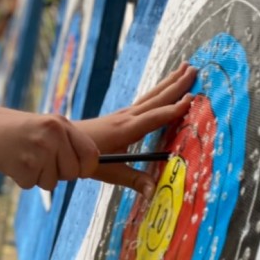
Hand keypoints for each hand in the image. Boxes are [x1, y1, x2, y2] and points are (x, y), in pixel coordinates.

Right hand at [0, 110, 99, 192]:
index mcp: (61, 124)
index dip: (86, 167)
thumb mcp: (47, 127)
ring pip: (53, 182)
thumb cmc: (19, 131)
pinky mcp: (25, 167)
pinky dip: (24, 179)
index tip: (79, 170)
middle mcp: (52, 136)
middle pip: (73, 173)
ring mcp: (38, 151)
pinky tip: (14, 163)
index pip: (90, 154)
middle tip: (41, 160)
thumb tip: (90, 169)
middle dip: (59, 173)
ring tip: (25, 158)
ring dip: (39, 177)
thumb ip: (68, 143)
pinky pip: (34, 185)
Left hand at [77, 62, 196, 195]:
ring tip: (184, 67)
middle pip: (157, 98)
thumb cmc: (87, 157)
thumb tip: (153, 192)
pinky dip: (158, 91)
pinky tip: (163, 89)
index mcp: (127, 129)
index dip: (174, 109)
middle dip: (176, 84)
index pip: (155, 116)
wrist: (65, 141)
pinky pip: (145, 100)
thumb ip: (134, 181)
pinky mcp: (122, 114)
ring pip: (152, 95)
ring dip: (169, 82)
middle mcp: (128, 117)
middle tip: (194, 69)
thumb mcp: (109, 172)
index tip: (192, 99)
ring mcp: (125, 113)